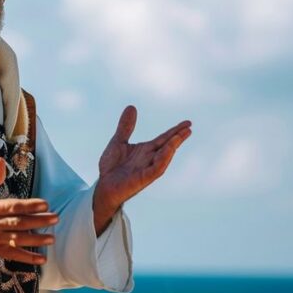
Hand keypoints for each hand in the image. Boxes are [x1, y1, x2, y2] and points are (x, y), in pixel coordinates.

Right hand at [0, 157, 58, 264]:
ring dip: (36, 240)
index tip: (45, 204)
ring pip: (17, 240)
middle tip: (55, 218)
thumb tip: (1, 161)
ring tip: (52, 238)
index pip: (12, 207)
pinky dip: (27, 258)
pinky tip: (41, 259)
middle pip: (19, 224)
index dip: (30, 206)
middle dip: (38, 221)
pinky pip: (12, 255)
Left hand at [93, 106, 191, 233]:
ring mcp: (148, 169)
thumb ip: (126, 126)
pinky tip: (168, 150)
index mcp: (146, 150)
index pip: (164, 139)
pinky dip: (163, 159)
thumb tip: (132, 107)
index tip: (188, 123)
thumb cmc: (111, 166)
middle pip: (168, 146)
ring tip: (181, 135)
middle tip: (189, 127)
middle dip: (178, 137)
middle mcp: (150, 158)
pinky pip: (156, 168)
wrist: (103, 185)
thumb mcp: (118, 141)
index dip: (175, 131)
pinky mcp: (143, 178)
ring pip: (164, 157)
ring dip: (173, 146)